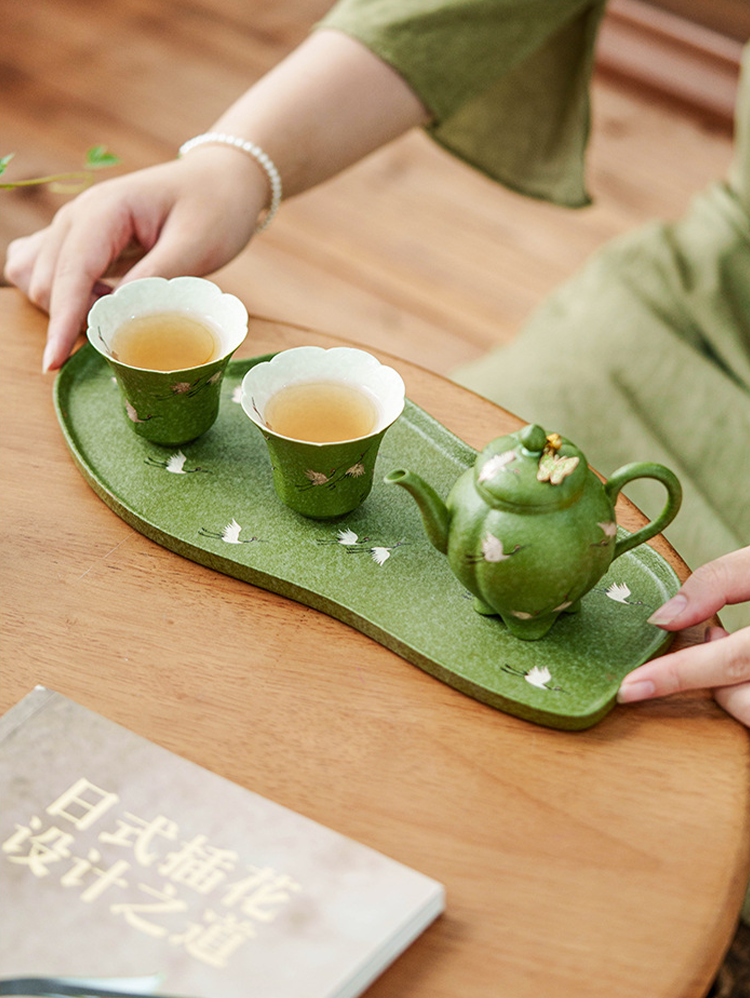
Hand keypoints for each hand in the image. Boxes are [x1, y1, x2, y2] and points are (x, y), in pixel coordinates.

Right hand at [4, 148, 266, 370]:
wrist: (221, 180)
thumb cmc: (215, 208)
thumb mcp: (195, 245)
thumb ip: (154, 279)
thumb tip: (116, 317)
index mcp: (105, 210)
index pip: (71, 273)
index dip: (62, 320)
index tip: (55, 362)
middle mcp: (78, 216)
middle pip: (47, 282)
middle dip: (72, 319)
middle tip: (129, 328)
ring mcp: (74, 226)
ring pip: (39, 279)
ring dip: (66, 307)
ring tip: (118, 307)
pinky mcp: (79, 240)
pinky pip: (44, 270)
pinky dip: (61, 295)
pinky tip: (99, 298)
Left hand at [617, 546, 749, 724]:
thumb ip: (722, 580)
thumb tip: (665, 618)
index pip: (734, 661)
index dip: (677, 676)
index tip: (629, 689)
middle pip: (747, 701)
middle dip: (712, 678)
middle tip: (716, 632)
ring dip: (735, 692)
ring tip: (736, 645)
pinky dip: (748, 697)